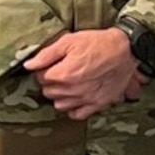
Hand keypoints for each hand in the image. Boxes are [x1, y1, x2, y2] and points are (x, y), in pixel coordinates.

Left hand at [24, 28, 143, 120]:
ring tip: (66, 84)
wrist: (126, 50)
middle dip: (50, 82)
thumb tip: (29, 64)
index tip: (50, 65)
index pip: (41, 78)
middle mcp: (73, 90)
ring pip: (60, 105)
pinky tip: (75, 98)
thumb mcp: (70, 41)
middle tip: (59, 72)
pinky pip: (77, 114)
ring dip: (60, 96)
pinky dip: (73, 108)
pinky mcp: (98, 104)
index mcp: (64, 74)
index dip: (43, 70)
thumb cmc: (99, 43)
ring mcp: (86, 99)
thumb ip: (47, 54)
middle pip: (49, 92)